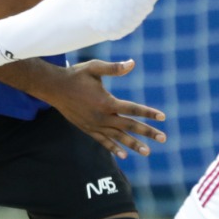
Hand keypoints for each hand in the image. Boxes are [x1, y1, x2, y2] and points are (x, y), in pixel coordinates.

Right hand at [43, 59, 165, 159]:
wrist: (54, 88)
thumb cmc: (76, 75)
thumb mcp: (95, 67)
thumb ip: (114, 68)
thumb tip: (132, 63)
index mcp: (106, 102)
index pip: (132, 109)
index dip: (148, 113)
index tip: (162, 117)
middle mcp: (102, 116)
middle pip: (129, 126)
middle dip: (147, 132)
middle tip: (164, 138)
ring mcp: (95, 125)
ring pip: (118, 137)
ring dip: (133, 144)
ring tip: (147, 152)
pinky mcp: (87, 129)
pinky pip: (103, 141)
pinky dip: (114, 148)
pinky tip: (123, 155)